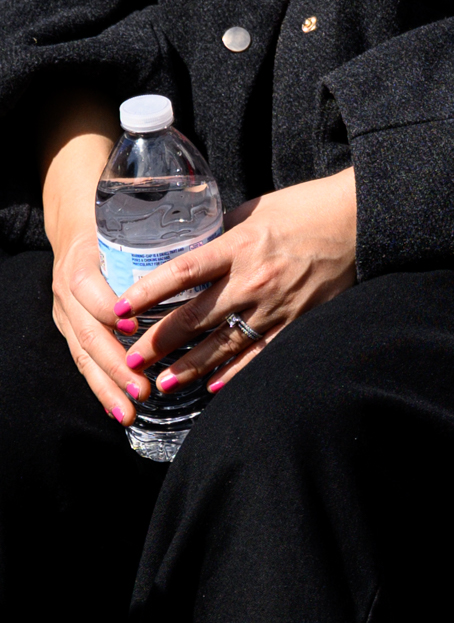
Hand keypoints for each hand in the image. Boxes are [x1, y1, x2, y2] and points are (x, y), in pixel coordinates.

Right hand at [52, 229, 147, 423]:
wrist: (80, 217)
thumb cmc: (118, 216)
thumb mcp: (131, 213)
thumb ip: (164, 221)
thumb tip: (217, 214)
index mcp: (83, 261)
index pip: (88, 288)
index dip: (108, 308)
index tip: (131, 326)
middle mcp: (69, 291)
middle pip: (87, 332)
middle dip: (113, 362)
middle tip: (142, 385)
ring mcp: (67, 312)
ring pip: (83, 354)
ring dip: (108, 384)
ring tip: (130, 409)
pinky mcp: (72, 327)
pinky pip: (85, 361)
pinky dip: (103, 387)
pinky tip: (119, 408)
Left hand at [123, 168, 358, 395]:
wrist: (360, 218)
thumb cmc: (306, 208)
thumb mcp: (255, 211)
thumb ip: (220, 236)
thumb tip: (187, 252)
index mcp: (241, 245)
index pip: (183, 272)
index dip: (148, 293)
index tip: (119, 311)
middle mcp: (256, 279)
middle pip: (196, 318)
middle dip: (158, 343)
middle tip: (129, 360)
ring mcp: (279, 304)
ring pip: (225, 344)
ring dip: (190, 367)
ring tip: (163, 383)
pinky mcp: (301, 319)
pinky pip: (262, 353)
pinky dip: (236, 372)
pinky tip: (213, 387)